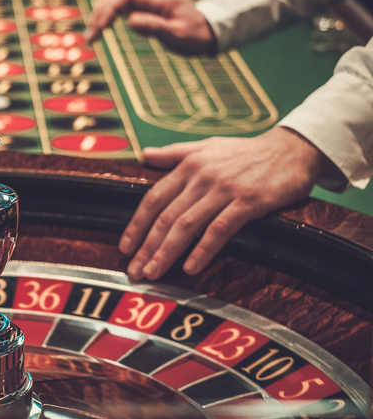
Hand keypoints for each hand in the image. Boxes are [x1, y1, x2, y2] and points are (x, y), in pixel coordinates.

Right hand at [86, 0, 216, 54]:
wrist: (208, 31)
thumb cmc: (195, 34)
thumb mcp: (178, 35)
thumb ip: (155, 27)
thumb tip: (130, 20)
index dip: (109, 10)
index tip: (100, 30)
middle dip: (99, 13)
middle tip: (91, 38)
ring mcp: (145, 1)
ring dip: (101, 14)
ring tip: (93, 36)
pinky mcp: (142, 8)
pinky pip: (120, 7)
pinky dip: (107, 16)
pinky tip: (102, 29)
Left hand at [120, 128, 333, 279]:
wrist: (292, 149)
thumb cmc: (246, 152)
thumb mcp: (207, 146)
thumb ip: (173, 153)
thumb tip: (143, 155)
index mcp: (188, 166)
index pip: (154, 199)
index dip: (137, 225)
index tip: (125, 248)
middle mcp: (202, 178)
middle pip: (166, 217)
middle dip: (147, 247)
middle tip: (134, 270)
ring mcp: (224, 190)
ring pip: (187, 225)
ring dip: (167, 252)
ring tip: (154, 273)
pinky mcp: (248, 202)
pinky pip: (220, 229)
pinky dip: (203, 249)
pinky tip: (191, 267)